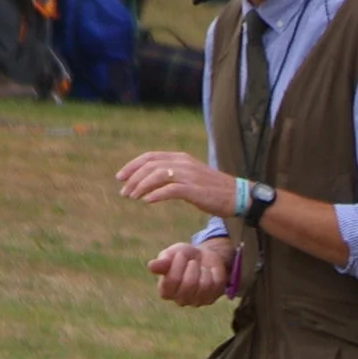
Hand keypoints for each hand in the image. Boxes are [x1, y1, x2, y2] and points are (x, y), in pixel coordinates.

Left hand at [118, 150, 237, 217]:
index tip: (120, 177)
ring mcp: (189, 176)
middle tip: (123, 192)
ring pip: (157, 176)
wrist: (237, 196)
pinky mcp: (194, 190)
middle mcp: (183, 163)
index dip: (132, 166)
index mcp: (181, 158)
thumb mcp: (191, 177)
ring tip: (132, 197)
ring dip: (141, 186)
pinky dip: (156, 194)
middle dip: (133, 178)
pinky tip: (147, 201)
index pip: (150, 157)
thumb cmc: (213, 190)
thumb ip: (173, 176)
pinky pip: (170, 190)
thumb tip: (152, 182)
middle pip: (150, 165)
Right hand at [148, 240, 232, 305]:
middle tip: (191, 260)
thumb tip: (151, 266)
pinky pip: (215, 284)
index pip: (171, 282)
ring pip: (203, 285)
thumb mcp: (171, 254)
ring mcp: (197, 301)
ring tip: (198, 265)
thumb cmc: (183, 256)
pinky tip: (208, 270)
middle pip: (188, 284)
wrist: (203, 256)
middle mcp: (180, 300)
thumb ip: (162, 262)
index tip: (180, 254)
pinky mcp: (212, 298)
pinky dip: (212, 272)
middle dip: (191, 266)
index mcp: (166, 292)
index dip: (177, 265)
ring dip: (202, 269)